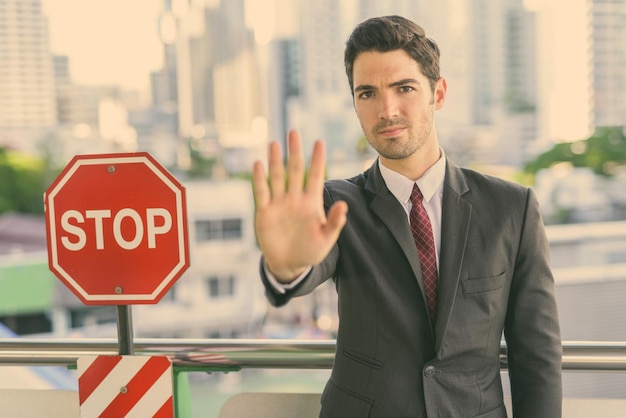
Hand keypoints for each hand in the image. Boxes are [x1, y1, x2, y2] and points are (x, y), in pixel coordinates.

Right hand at [252, 130, 347, 281]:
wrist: (289, 264)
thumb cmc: (310, 251)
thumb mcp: (326, 239)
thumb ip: (334, 223)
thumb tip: (344, 206)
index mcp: (311, 202)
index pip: (316, 176)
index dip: (318, 160)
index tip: (319, 142)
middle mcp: (294, 198)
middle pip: (295, 170)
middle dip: (294, 151)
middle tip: (293, 132)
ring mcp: (279, 203)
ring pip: (277, 177)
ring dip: (275, 161)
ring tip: (274, 143)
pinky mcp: (265, 212)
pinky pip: (262, 192)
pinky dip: (259, 179)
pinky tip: (258, 164)